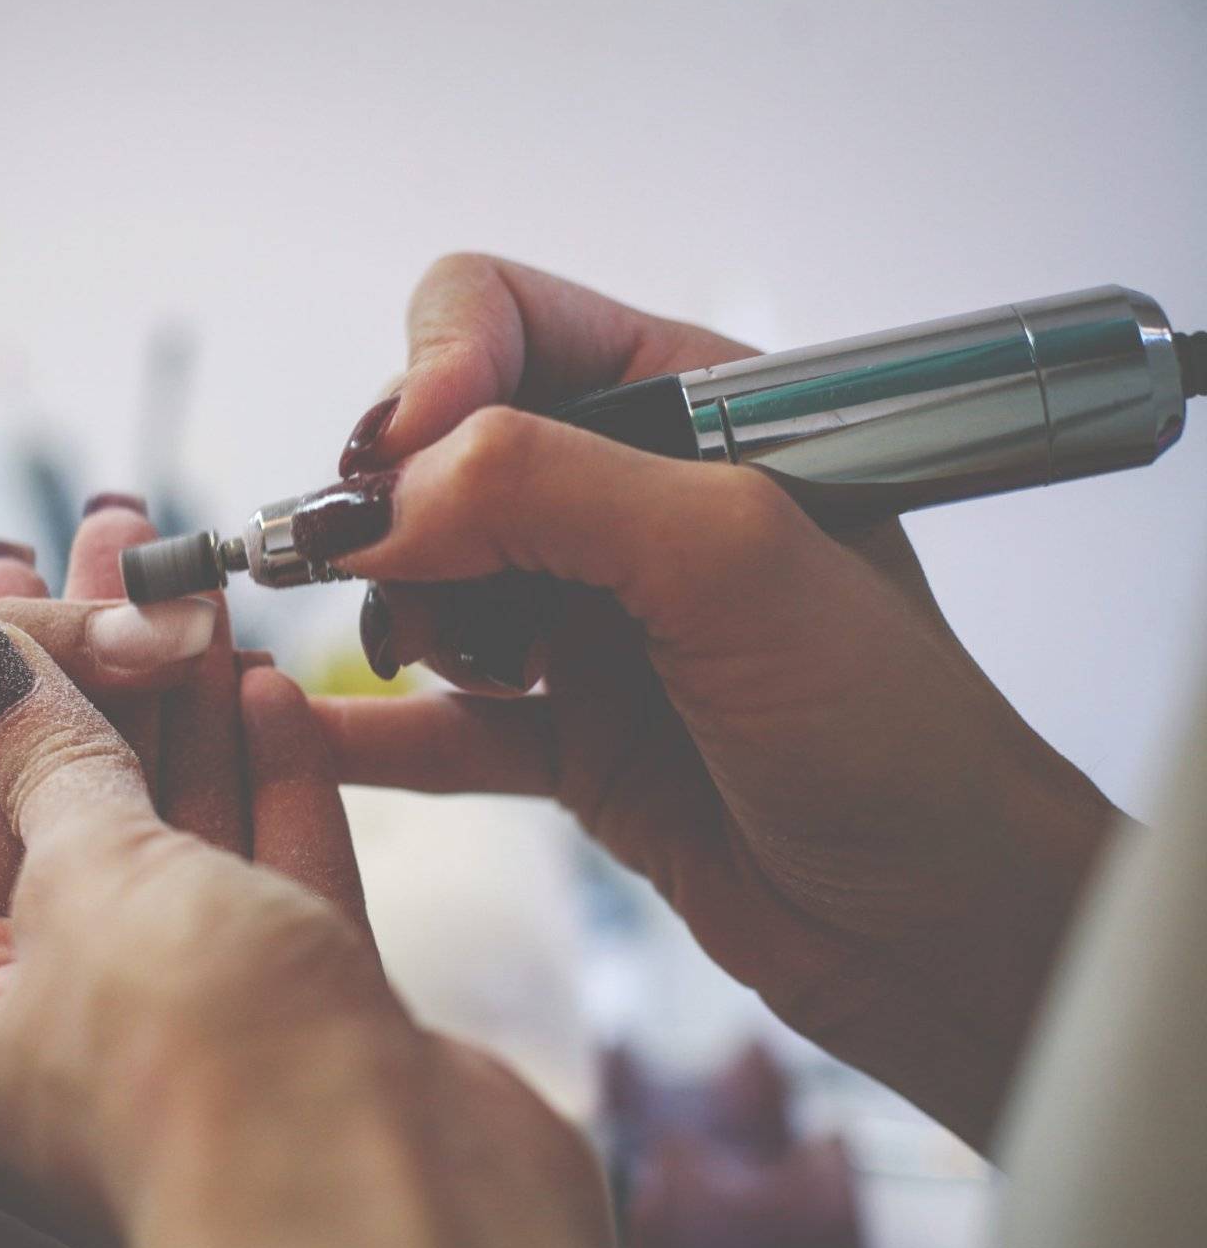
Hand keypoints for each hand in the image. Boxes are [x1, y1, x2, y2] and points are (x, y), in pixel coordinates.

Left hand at [0, 595, 624, 1247]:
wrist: (385, 1216)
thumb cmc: (198, 1074)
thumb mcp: (86, 877)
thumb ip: (43, 752)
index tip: (11, 564)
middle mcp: (65, 1038)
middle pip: (75, 812)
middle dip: (103, 672)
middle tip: (120, 542)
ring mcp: (192, 1030)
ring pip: (184, 837)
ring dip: (191, 712)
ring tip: (195, 592)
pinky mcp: (306, 1022)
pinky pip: (273, 876)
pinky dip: (270, 782)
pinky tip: (265, 688)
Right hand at [309, 254, 1121, 1144]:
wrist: (937, 927)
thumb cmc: (894, 733)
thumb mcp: (732, 560)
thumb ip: (547, 488)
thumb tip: (383, 496)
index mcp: (691, 407)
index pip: (502, 320)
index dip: (430, 372)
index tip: (399, 462)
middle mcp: (631, 499)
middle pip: (437, 453)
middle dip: (391, 509)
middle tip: (379, 577)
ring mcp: (592, 617)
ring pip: (422, 579)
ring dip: (397, 616)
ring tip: (451, 669)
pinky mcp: (567, 729)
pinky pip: (436, 715)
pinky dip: (374, 729)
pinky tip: (311, 738)